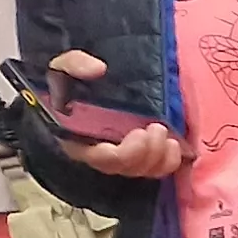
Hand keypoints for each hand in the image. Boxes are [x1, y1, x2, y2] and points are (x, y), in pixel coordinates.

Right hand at [46, 52, 187, 177]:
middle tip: (158, 128)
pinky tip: (174, 144)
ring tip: (167, 135)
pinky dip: (169, 162)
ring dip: (161, 158)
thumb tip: (98, 69)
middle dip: (147, 153)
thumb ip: (74, 65)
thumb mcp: (63, 67)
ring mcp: (118, 156)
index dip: (124, 153)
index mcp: (77, 138)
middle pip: (125, 168)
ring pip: (142, 172)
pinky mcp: (135, 154)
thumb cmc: (68, 79)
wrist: (82, 84)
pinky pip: (155, 169)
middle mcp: (98, 153)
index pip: (101, 159)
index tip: (139, 132)